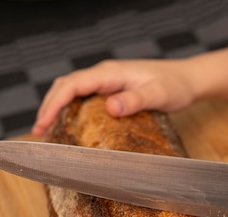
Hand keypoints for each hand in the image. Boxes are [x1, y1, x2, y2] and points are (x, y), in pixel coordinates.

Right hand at [31, 59, 195, 135]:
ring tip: (47, 130)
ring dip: (58, 107)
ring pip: (73, 90)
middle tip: (39, 132)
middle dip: (49, 107)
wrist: (188, 80)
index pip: (73, 85)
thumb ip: (135, 100)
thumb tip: (110, 107)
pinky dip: (71, 108)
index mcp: (111, 73)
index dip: (54, 103)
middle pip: (66, 86)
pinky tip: (69, 124)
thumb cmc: (176, 86)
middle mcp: (105, 74)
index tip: (43, 123)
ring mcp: (108, 81)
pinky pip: (85, 96)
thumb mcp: (158, 95)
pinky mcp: (113, 89)